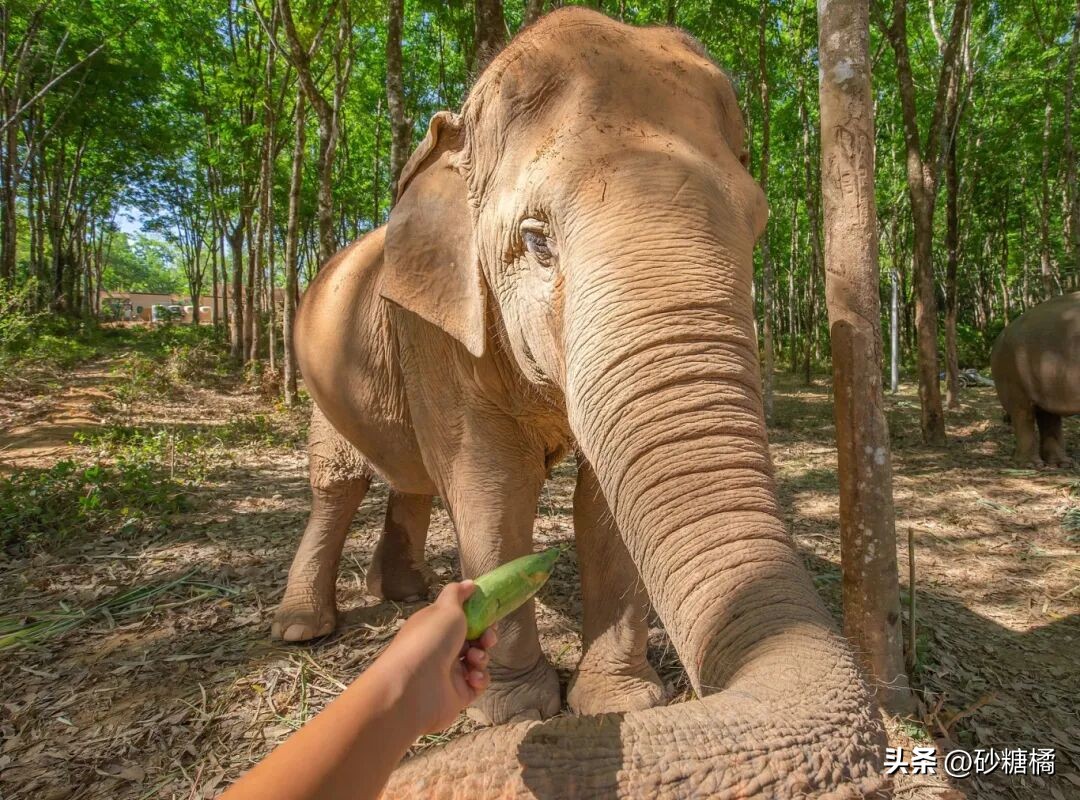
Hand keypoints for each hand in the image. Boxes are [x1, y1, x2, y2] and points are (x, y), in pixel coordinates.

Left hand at [375, 581, 497, 734]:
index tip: (489, 614)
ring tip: (474, 659)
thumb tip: (469, 583)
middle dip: (485, 636)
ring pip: (478, 660)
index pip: (460, 618)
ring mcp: (450, 672)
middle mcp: (441, 648)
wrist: (413, 688)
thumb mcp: (445, 608)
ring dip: (482, 657)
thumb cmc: (429, 640)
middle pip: (473, 638)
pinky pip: (478, 682)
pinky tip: (473, 677)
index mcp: (435, 626)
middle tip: (487, 638)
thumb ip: (458, 594)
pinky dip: (480, 678)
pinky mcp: (459, 694)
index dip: (478, 615)